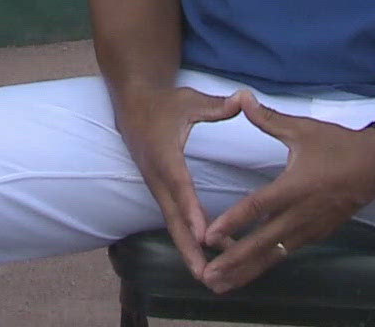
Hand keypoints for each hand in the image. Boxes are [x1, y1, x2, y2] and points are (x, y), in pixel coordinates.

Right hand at [114, 86, 247, 281]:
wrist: (133, 103)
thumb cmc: (164, 102)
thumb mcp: (190, 99)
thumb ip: (217, 105)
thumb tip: (242, 98)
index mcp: (165, 155)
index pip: (180, 187)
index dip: (192, 212)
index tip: (206, 237)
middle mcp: (157, 176)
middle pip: (173, 218)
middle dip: (188, 249)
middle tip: (205, 275)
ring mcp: (156, 185)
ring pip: (172, 223)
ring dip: (188, 250)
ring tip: (208, 277)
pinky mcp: (159, 189)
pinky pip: (173, 217)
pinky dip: (187, 238)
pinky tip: (206, 254)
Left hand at [200, 94, 374, 292]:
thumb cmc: (338, 145)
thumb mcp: (303, 129)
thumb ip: (269, 118)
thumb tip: (242, 97)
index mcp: (295, 186)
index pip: (258, 207)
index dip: (232, 222)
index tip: (209, 236)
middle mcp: (302, 213)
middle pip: (263, 242)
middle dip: (233, 261)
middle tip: (207, 276)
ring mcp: (311, 228)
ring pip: (274, 255)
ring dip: (247, 270)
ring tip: (220, 283)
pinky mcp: (317, 235)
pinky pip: (286, 253)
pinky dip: (266, 264)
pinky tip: (247, 273)